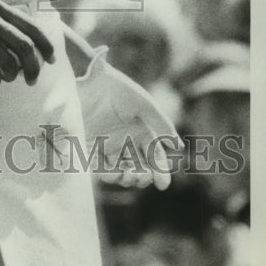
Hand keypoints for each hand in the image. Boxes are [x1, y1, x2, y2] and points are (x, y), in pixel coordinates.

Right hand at [0, 0, 55, 87]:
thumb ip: (1, 18)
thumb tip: (25, 38)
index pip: (32, 27)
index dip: (46, 46)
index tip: (51, 60)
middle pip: (25, 47)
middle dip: (34, 67)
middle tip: (32, 80)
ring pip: (8, 62)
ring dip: (13, 76)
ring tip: (7, 78)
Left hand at [76, 48, 182, 190]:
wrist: (88, 80)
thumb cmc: (117, 88)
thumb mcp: (142, 104)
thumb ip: (160, 123)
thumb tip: (178, 146)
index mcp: (143, 131)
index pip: (155, 156)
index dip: (160, 172)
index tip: (162, 185)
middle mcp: (127, 141)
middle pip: (140, 168)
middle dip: (144, 178)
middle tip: (142, 177)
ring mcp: (109, 145)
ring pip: (121, 171)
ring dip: (126, 179)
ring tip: (127, 175)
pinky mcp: (91, 146)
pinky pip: (101, 167)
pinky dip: (108, 174)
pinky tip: (113, 173)